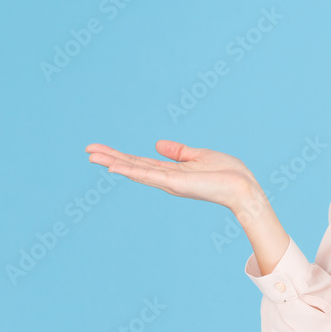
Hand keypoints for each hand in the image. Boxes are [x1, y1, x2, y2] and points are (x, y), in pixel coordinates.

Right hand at [85, 140, 258, 210]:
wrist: (243, 187)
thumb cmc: (227, 173)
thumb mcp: (198, 155)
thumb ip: (178, 151)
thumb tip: (158, 144)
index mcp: (170, 171)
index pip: (139, 162)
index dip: (120, 155)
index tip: (100, 149)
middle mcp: (165, 178)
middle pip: (132, 166)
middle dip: (110, 158)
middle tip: (87, 151)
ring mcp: (169, 182)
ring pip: (135, 170)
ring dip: (114, 162)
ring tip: (93, 157)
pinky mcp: (176, 183)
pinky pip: (150, 175)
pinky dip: (132, 171)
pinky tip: (116, 166)